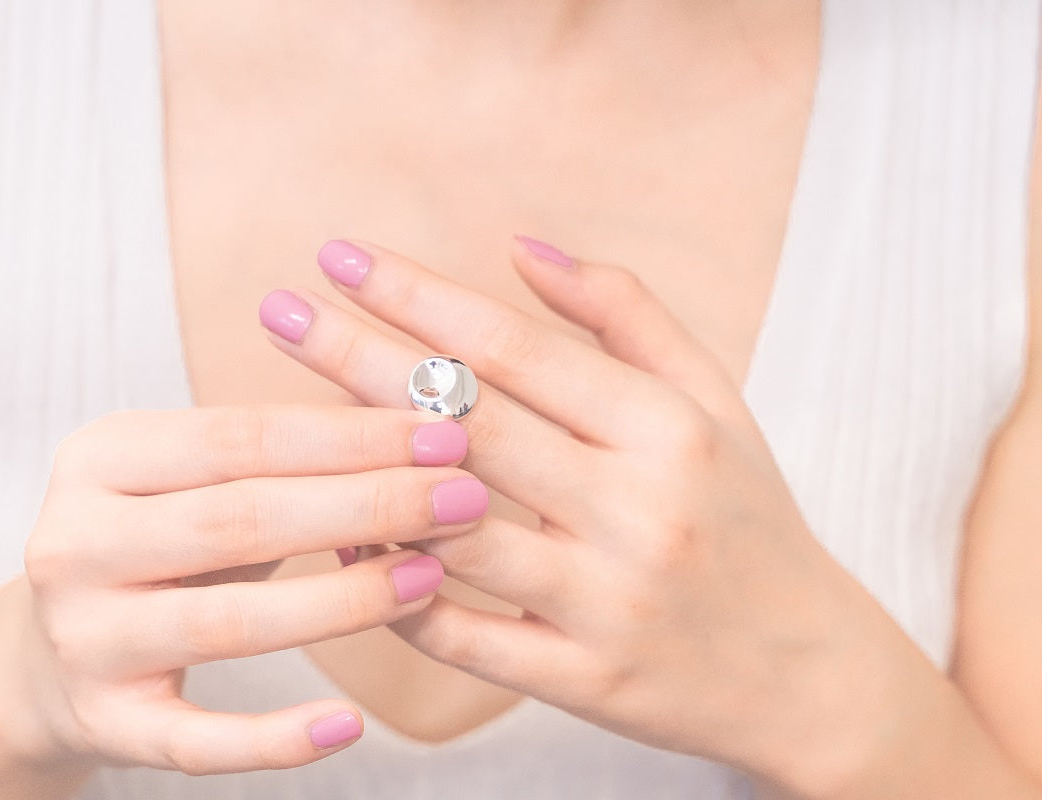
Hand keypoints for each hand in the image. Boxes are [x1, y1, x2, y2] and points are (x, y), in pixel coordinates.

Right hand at [17, 405, 486, 774]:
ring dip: (344, 601)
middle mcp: (76, 543)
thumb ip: (286, 458)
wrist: (47, 651)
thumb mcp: (194, 481)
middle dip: (368, 506)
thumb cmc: (158, 542)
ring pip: (230, 624)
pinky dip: (275, 737)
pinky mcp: (107, 721)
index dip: (351, 436)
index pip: (243, 438)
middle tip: (463, 497)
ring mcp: (86, 638)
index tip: (445, 432)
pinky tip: (349, 724)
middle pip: (242, 520)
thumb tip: (422, 428)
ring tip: (431, 577)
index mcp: (101, 457)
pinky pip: (198, 740)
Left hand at [258, 239, 929, 795]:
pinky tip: (345, 541)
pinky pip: (462, 635)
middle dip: (358, 361)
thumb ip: (626, 316)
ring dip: (361, 475)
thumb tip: (523, 245)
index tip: (342, 256)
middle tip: (277, 312)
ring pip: (451, 532)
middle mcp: (639, 509)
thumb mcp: (714, 403)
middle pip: (468, 424)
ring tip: (280, 426)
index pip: (515, 348)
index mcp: (668, 429)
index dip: (419, 296)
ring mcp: (608, 602)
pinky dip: (393, 587)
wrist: (810, 671)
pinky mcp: (584, 680)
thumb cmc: (748, 519)